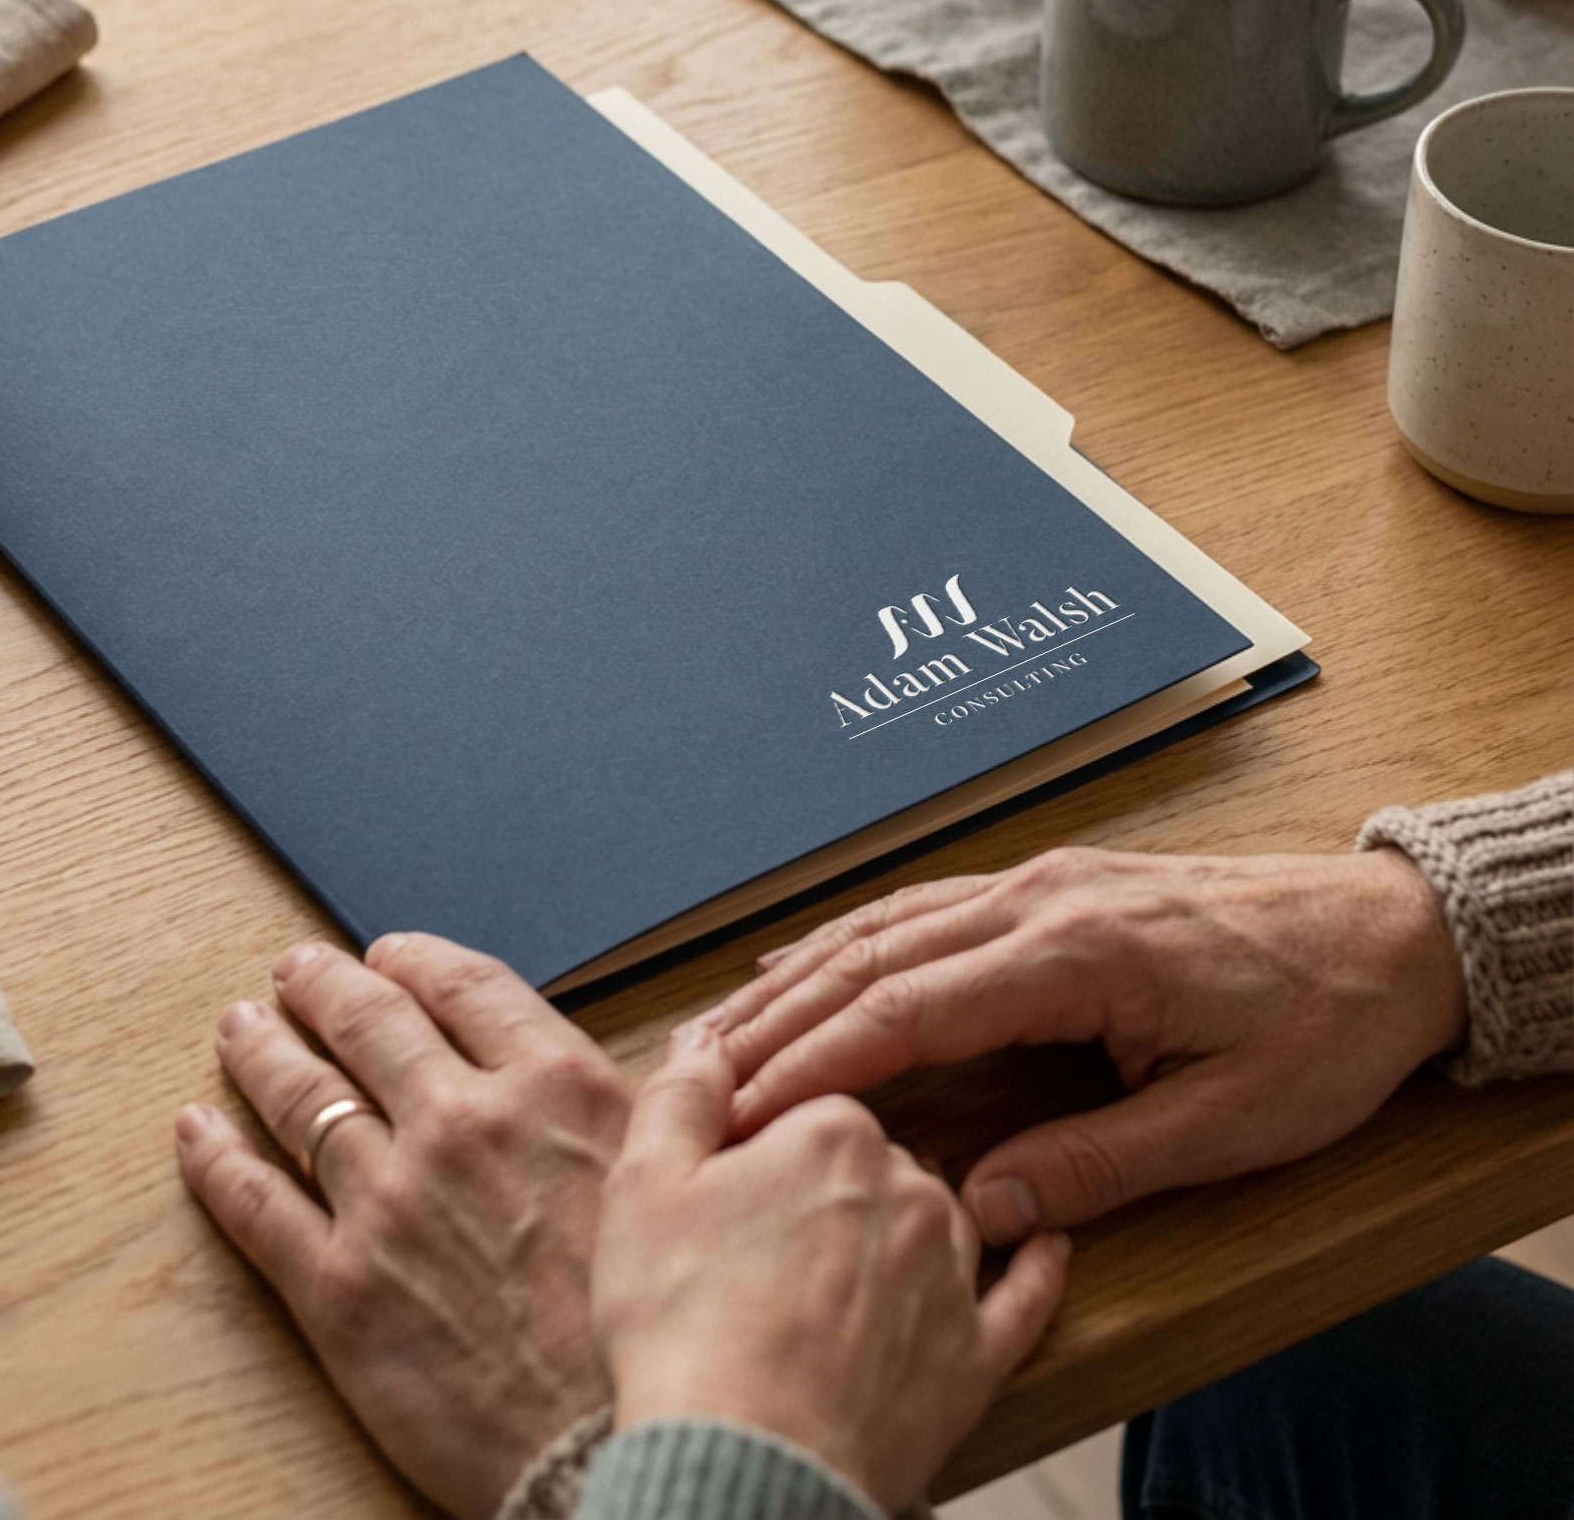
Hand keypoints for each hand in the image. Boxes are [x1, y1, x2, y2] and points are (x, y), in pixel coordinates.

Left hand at [177, 933, 630, 1518]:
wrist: (610, 1453)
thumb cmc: (652, 1332)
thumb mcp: (677, 1184)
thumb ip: (669, 1105)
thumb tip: (702, 1053)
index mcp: (551, 1087)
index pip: (462, 987)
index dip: (414, 960)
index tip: (387, 953)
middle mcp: (462, 1124)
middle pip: (370, 1023)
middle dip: (322, 987)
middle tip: (295, 972)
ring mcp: (391, 1201)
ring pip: (302, 1098)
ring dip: (262, 1053)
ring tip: (239, 1028)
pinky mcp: (338, 1288)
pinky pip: (255, 1203)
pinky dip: (217, 1157)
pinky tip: (198, 1130)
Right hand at [592, 1021, 1068, 1517]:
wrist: (739, 1466)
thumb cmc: (683, 1322)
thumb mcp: (646, 1178)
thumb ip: (683, 1091)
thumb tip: (707, 1038)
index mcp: (836, 1131)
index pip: (808, 1096)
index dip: (761, 1132)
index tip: (724, 1167)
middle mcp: (911, 1187)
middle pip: (870, 1157)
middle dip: (822, 1180)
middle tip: (754, 1228)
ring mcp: (949, 1275)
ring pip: (933, 1216)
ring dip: (899, 1222)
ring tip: (839, 1254)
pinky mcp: (973, 1359)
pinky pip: (1019, 1300)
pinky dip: (1033, 1270)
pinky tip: (1045, 1245)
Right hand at [712, 846, 1467, 1243]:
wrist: (1386, 934)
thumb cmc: (1319, 1028)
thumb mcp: (1227, 1122)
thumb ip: (1098, 1161)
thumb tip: (983, 1205)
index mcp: (1072, 953)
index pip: (906, 1007)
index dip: (816, 1060)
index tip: (744, 1105)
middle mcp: (1036, 900)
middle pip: (874, 956)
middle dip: (780, 1016)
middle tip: (702, 1074)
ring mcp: (1039, 882)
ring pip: (888, 922)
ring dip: (802, 973)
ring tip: (728, 1025)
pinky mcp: (1051, 886)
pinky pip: (925, 908)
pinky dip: (855, 940)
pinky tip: (812, 962)